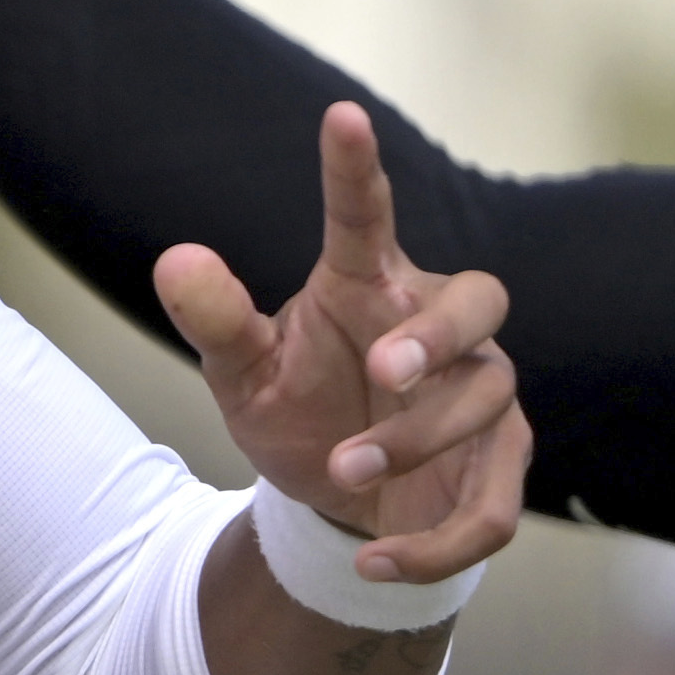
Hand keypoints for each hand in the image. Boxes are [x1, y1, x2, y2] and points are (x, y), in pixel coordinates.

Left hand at [162, 105, 524, 588]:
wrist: (341, 506)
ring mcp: (481, 393)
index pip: (366, 217)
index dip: (356, 170)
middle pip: (480, 301)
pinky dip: (435, 543)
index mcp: (371, 285)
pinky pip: (494, 507)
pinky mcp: (499, 464)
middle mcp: (437, 325)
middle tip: (384, 368)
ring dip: (414, 441)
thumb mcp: (245, 376)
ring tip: (341, 468)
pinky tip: (374, 560)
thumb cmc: (299, 413)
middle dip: (439, 334)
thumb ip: (218, 322)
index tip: (340, 114)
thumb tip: (175, 260)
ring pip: (486, 404)